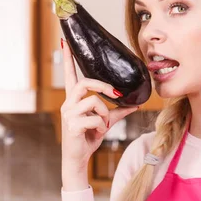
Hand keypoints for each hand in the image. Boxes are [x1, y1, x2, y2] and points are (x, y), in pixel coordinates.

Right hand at [61, 42, 137, 178]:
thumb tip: (135, 104)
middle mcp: (68, 104)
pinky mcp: (71, 126)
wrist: (78, 159)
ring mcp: (68, 115)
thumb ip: (117, 112)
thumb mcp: (104, 123)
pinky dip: (101, 126)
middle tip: (116, 94)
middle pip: (85, 83)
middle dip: (103, 87)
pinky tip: (96, 133)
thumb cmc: (88, 139)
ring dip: (104, 113)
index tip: (65, 41)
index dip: (68, 59)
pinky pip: (94, 119)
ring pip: (93, 102)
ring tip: (103, 124)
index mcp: (74, 100)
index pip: (70, 75)